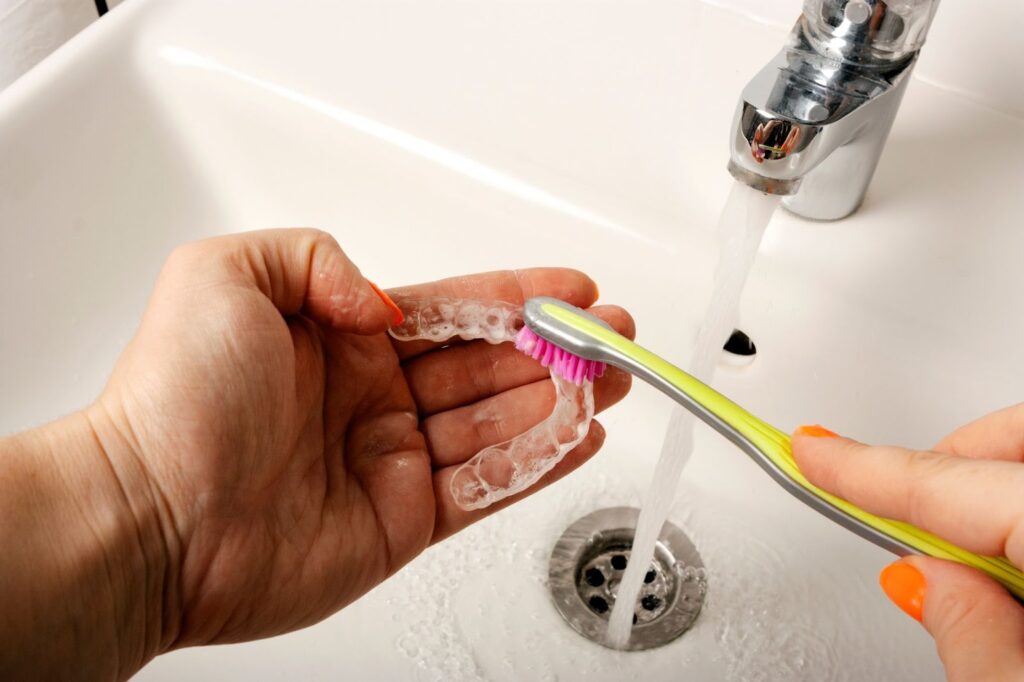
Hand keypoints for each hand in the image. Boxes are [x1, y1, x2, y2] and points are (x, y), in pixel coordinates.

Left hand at [0, 229, 632, 679]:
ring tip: (611, 382)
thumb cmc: (173, 396)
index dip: (517, 298)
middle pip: (487, 365)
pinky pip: (485, 487)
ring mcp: (390, 461)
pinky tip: (576, 438)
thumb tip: (388, 304)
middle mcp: (371, 397)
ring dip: (559, 402)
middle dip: (555, 350)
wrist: (149, 514)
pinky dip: (536, 462)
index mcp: (340, 338)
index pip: (451, 309)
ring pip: (496, 423)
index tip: (570, 289)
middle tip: (612, 337)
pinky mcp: (402, 521)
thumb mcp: (227, 273)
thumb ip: (318, 257)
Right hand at [792, 408, 1023, 680]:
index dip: (864, 469)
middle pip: (1006, 443)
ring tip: (970, 556)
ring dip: (991, 486)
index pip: (947, 483)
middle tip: (904, 518)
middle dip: (948, 464)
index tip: (810, 451)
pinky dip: (1022, 504)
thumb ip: (969, 634)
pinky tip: (1019, 556)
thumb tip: (924, 580)